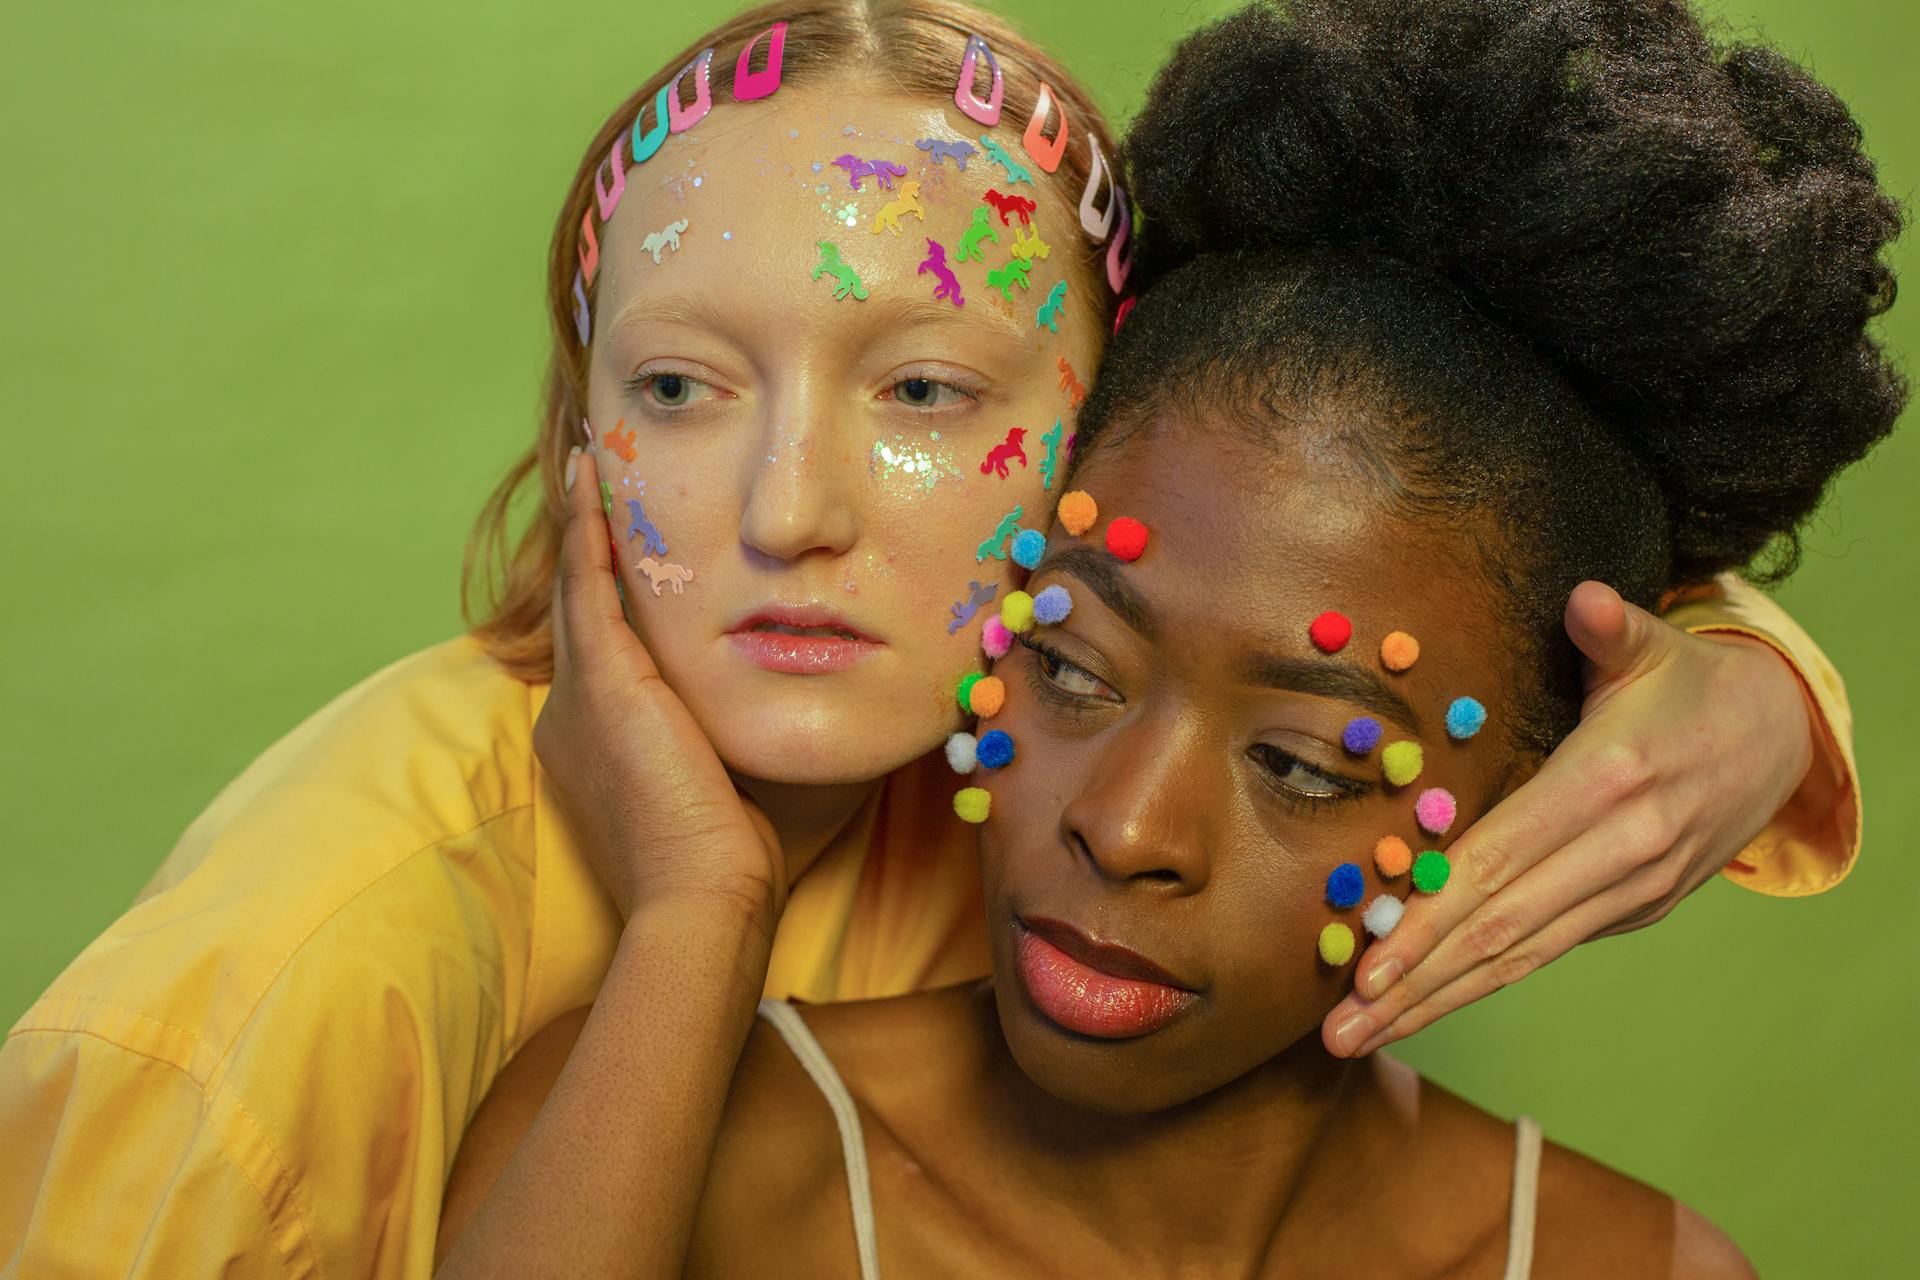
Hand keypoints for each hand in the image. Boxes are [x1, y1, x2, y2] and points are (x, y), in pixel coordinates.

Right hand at [535, 447, 784, 925]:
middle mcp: (571, 718)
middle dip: (590, 550)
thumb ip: (737, 733)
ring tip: (591, 464)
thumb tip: (797, 702)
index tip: (633, 558)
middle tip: (597, 481)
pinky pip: (587, 584)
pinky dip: (587, 530)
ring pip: (577, 589)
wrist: (702, 897)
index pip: (606, 653)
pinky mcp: (599, 682)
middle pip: (582, 612)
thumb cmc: (733, 859)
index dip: (614, 601)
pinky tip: (592, 480)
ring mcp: (577, 698)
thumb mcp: (729, 781)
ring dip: (584, 524)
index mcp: (596, 746)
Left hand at [1323, 580, 1814, 1057]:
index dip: (1430, 921)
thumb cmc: (1688, 685)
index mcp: (1605, 785)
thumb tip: (1585, 600)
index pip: (1497, 866)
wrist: (1779, 740)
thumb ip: (1611, 629)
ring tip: (1363, 1035)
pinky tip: (1424, 1003)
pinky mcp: (1635, 911)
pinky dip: (1483, 980)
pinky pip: (1547, 950)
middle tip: (1340, 1030)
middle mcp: (1620, 852)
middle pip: (1498, 931)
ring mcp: (1631, 891)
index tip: (1369, 961)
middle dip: (1414, 985)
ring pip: (1520, 957)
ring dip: (1437, 1002)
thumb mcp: (1656, 647)